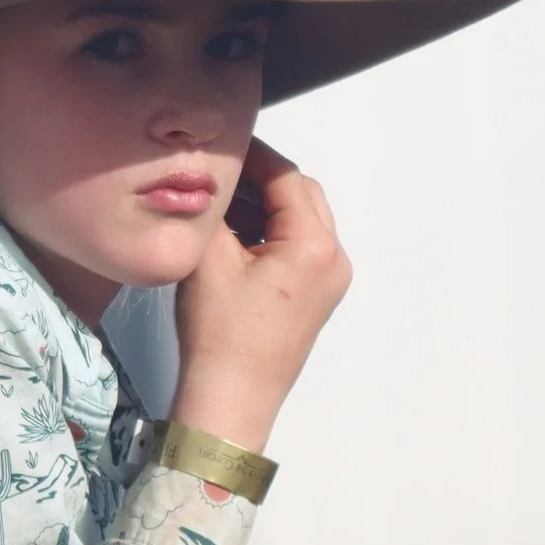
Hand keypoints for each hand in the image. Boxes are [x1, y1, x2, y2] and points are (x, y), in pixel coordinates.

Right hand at [169, 138, 349, 452]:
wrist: (231, 399)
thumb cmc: (218, 332)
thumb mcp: (209, 257)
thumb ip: (216, 206)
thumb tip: (215, 175)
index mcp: (315, 245)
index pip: (287, 176)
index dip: (253, 155)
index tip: (221, 145)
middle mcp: (336, 258)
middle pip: (303, 194)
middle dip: (263, 178)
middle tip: (220, 173)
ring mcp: (332, 280)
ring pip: (303, 218)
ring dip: (268, 204)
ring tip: (223, 204)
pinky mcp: (319, 296)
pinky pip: (301, 245)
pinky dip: (273, 230)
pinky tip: (236, 234)